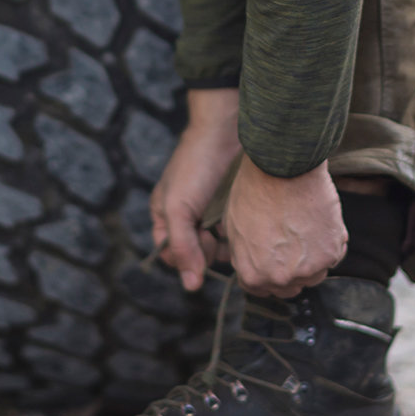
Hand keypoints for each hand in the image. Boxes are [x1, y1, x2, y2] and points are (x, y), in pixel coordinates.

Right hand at [151, 88, 240, 291]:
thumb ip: (182, 246)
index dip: (188, 256)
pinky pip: (239, 229)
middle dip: (211, 248)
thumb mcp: (178, 206)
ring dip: (230, 240)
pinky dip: (243, 228)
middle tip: (219, 229)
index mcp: (165, 217)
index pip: (174, 256)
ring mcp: (214, 212)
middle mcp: (189, 218)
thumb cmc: (196, 165)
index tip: (202, 240)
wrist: (228, 129)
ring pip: (223, 245)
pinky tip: (249, 216)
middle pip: (200, 254)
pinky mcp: (236, 206)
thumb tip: (191, 286)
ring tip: (235, 220)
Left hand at [222, 156, 346, 296]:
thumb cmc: (255, 190)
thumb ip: (243, 254)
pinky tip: (321, 221)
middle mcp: (280, 279)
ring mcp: (307, 269)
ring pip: (315, 274)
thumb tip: (251, 261)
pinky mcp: (330, 254)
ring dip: (313, 257)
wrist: (282, 168)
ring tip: (307, 228)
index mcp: (252, 275)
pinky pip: (334, 256)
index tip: (276, 260)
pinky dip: (331, 241)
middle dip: (291, 269)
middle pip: (291, 286)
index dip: (269, 273)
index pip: (263, 289)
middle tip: (293, 242)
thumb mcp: (234, 227)